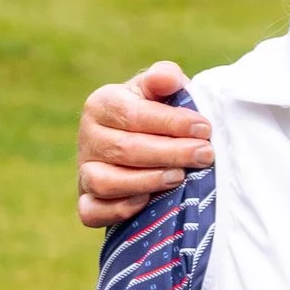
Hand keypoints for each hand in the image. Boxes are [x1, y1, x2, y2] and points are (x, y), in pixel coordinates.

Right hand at [77, 63, 209, 228]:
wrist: (144, 142)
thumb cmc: (157, 113)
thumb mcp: (161, 91)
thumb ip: (164, 78)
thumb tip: (167, 78)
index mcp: (102, 104)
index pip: (133, 115)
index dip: (171, 123)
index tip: (205, 129)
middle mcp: (87, 137)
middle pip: (124, 149)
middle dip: (170, 153)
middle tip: (205, 155)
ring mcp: (84, 171)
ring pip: (104, 182)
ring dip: (146, 181)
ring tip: (180, 177)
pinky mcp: (87, 200)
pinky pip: (91, 211)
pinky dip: (117, 210)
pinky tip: (146, 202)